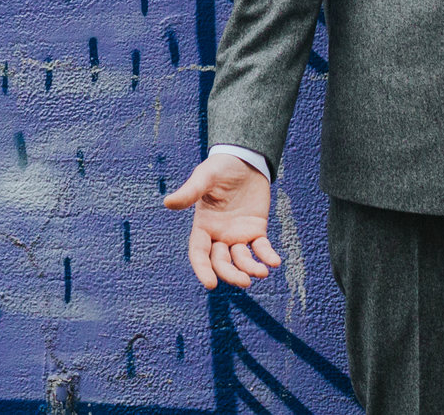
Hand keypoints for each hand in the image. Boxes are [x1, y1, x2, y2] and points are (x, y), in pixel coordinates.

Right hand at [164, 153, 282, 289]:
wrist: (244, 160)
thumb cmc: (220, 168)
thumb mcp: (205, 178)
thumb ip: (190, 192)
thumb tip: (168, 202)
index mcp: (203, 226)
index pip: (199, 253)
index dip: (203, 269)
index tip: (210, 284)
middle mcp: (219, 235)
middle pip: (221, 262)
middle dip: (231, 274)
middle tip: (244, 282)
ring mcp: (238, 235)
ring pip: (242, 260)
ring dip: (250, 268)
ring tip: (262, 272)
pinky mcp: (256, 230)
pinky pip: (261, 248)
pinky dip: (267, 256)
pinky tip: (274, 262)